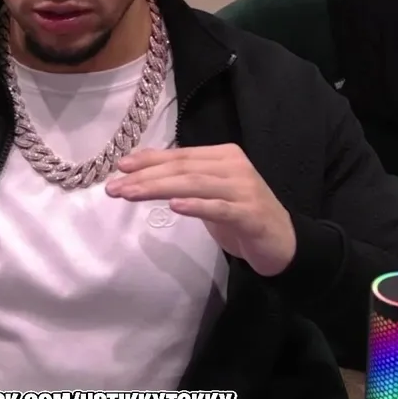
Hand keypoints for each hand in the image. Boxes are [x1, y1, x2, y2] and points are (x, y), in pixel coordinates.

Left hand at [105, 144, 296, 276]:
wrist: (282, 242)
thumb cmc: (240, 216)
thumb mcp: (209, 194)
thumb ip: (185, 181)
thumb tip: (144, 173)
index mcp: (223, 155)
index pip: (180, 155)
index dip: (149, 160)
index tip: (120, 168)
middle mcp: (234, 167)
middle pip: (183, 169)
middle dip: (145, 177)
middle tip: (115, 187)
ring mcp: (244, 189)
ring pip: (195, 184)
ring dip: (159, 189)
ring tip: (131, 194)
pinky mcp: (250, 214)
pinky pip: (219, 208)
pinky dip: (195, 206)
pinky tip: (174, 207)